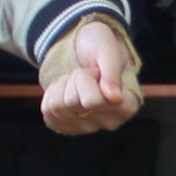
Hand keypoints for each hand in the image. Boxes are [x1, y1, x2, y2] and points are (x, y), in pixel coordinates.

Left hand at [36, 16, 143, 134]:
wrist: (83, 48)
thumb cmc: (99, 48)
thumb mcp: (107, 50)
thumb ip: (112, 72)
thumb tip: (115, 98)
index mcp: (127, 105)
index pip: (94, 101)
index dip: (87, 79)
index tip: (97, 71)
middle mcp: (110, 122)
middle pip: (73, 103)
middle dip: (75, 80)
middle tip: (87, 73)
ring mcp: (87, 128)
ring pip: (58, 107)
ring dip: (63, 85)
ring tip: (76, 80)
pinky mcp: (68, 127)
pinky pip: (48, 112)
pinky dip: (53, 94)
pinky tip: (67, 89)